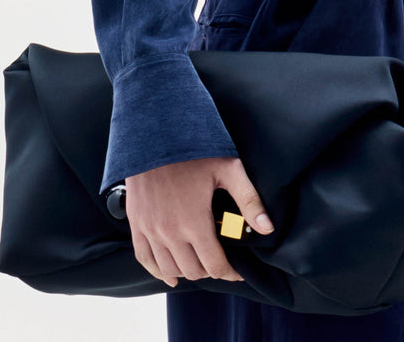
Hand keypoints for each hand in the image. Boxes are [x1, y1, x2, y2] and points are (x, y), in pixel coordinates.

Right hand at [124, 155, 273, 287]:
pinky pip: (144, 258)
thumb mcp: (228, 169)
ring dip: (187, 271)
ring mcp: (150, 229)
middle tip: (220, 259)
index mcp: (194, 222)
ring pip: (170, 269)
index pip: (215, 265)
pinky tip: (168, 273)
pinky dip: (158, 270)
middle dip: (210, 269)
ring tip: (199, 262)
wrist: (155, 131)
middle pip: (193, 271)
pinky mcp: (136, 222)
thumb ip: (248, 200)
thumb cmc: (194, 148)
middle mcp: (170, 232)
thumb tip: (267, 228)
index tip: (237, 270)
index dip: (230, 272)